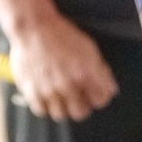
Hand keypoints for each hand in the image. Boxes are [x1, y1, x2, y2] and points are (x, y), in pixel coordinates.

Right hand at [4, 10, 118, 122]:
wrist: (33, 27)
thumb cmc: (60, 34)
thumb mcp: (88, 48)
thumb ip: (100, 70)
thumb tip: (109, 89)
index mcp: (85, 72)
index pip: (101, 99)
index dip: (100, 96)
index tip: (96, 93)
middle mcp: (68, 83)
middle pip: (81, 112)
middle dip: (83, 105)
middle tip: (80, 97)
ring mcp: (49, 89)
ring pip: (61, 114)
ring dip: (64, 107)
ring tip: (63, 97)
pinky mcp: (32, 90)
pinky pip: (42, 110)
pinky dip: (46, 106)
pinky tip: (48, 95)